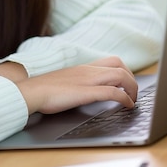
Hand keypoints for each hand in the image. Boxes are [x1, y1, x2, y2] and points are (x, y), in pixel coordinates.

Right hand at [17, 56, 137, 114]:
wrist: (32, 91)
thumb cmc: (45, 89)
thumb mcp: (67, 81)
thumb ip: (79, 81)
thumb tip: (88, 89)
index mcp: (84, 67)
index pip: (112, 61)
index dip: (125, 71)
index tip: (128, 83)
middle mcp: (89, 70)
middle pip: (120, 65)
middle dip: (132, 78)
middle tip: (133, 93)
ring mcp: (89, 80)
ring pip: (120, 76)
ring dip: (132, 88)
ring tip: (133, 100)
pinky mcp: (87, 92)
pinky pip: (113, 92)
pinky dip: (125, 98)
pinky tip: (127, 106)